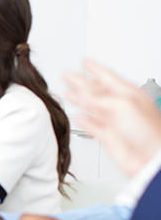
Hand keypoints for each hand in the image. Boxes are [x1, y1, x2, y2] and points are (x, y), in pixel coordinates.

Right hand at [65, 59, 160, 176]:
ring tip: (68, 93)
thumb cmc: (149, 132)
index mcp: (129, 94)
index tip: (85, 61)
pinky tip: (78, 116)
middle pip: (96, 91)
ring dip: (79, 100)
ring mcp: (115, 122)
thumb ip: (99, 98)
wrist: (151, 158)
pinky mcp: (109, 137)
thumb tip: (80, 94)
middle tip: (68, 75)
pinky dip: (84, 121)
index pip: (107, 76)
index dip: (95, 68)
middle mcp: (121, 107)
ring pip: (92, 107)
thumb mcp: (122, 105)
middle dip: (81, 82)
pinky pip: (93, 126)